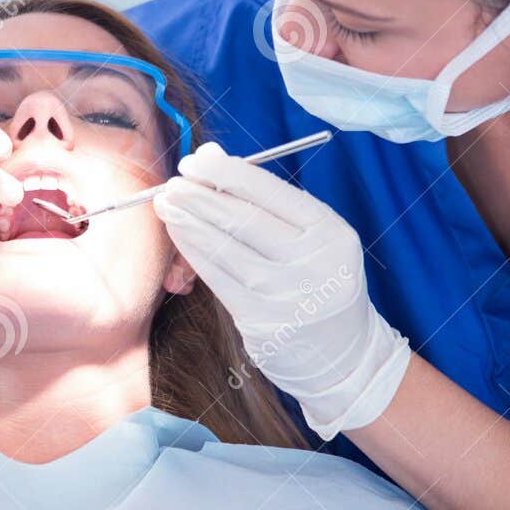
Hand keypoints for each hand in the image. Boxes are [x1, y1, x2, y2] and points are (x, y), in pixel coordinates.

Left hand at [152, 142, 410, 438]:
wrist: (342, 353)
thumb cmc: (320, 280)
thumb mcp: (312, 235)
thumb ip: (266, 197)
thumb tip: (211, 156)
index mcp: (330, 232)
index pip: (270, 192)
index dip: (227, 173)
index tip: (197, 162)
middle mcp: (312, 263)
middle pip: (244, 219)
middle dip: (200, 196)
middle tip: (172, 182)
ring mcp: (286, 295)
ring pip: (226, 248)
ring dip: (189, 222)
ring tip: (166, 204)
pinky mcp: (260, 321)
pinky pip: (218, 278)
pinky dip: (193, 252)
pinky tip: (179, 234)